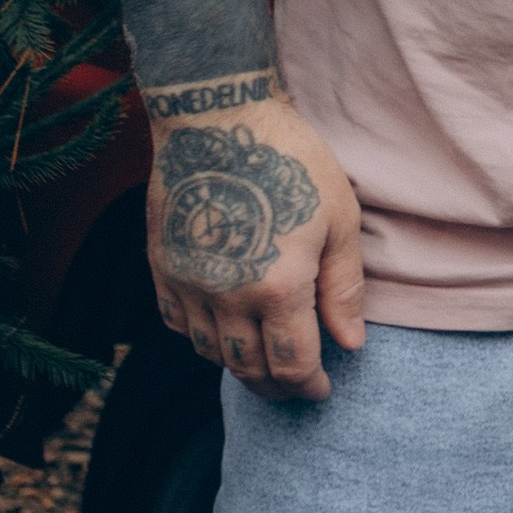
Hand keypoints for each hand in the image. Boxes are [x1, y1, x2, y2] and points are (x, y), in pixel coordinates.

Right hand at [145, 77, 365, 400]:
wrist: (218, 121)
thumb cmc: (292, 161)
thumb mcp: (339, 220)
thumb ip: (343, 288)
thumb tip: (351, 344)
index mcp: (279, 288)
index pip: (293, 364)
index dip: (309, 387)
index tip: (322, 391)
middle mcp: (228, 296)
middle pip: (248, 369)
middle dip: (276, 388)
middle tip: (296, 389)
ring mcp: (189, 284)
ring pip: (210, 353)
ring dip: (239, 366)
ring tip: (263, 361)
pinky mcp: (162, 268)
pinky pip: (177, 324)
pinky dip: (201, 338)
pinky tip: (222, 330)